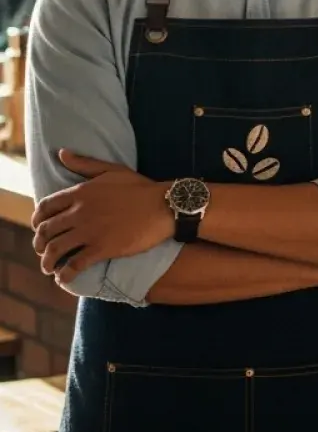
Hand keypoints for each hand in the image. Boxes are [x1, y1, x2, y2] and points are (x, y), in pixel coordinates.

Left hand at [31, 151, 172, 282]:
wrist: (165, 205)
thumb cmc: (141, 187)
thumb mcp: (112, 170)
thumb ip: (84, 163)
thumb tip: (61, 153)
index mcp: (80, 193)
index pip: (44, 208)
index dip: (37, 220)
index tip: (39, 228)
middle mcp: (80, 212)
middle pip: (46, 231)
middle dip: (39, 244)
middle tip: (43, 251)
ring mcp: (90, 231)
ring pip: (55, 250)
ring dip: (47, 261)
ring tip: (50, 268)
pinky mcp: (102, 248)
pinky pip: (75, 265)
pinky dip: (66, 274)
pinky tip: (65, 278)